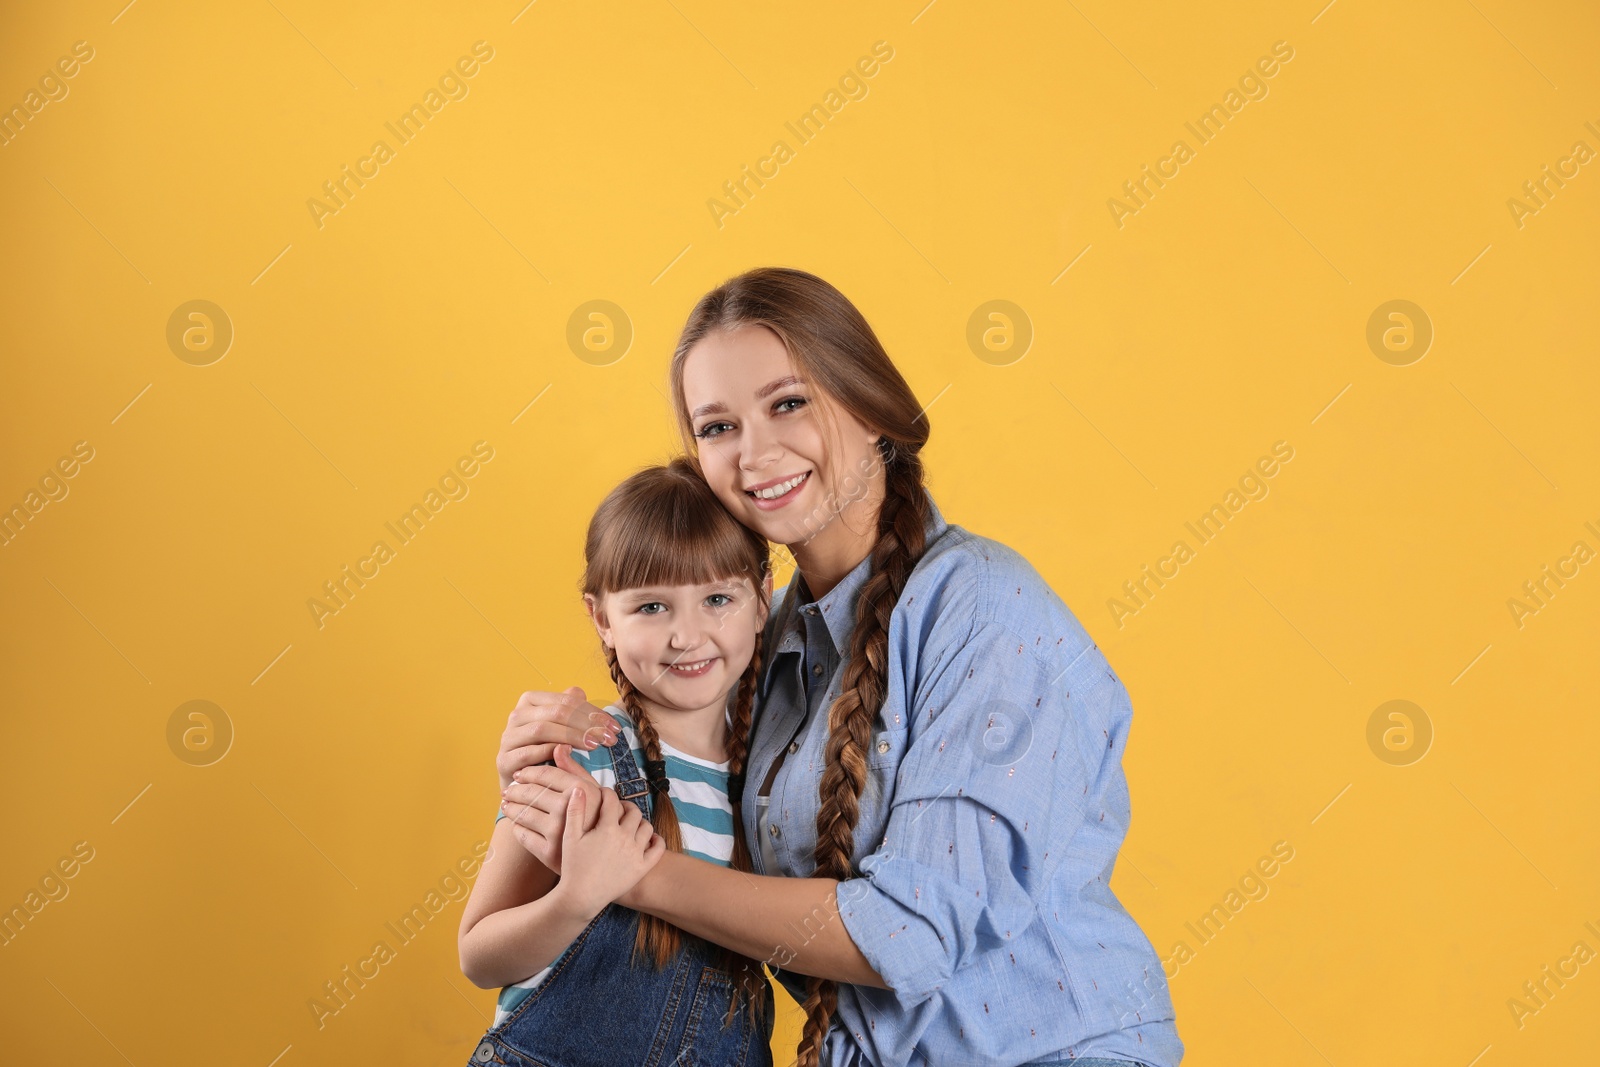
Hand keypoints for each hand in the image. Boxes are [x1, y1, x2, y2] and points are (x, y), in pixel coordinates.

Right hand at [498, 686, 618, 791]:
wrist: (523, 781)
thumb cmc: (546, 750)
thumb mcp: (561, 726)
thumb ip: (569, 708)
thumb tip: (579, 693)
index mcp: (531, 701)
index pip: (566, 700)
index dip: (593, 712)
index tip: (614, 727)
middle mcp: (517, 716)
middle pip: (556, 713)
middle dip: (587, 724)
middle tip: (608, 737)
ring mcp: (508, 738)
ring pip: (542, 729)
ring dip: (572, 736)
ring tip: (594, 745)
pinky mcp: (504, 760)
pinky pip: (528, 752)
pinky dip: (550, 752)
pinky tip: (569, 755)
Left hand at [502, 744, 604, 874]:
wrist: (604, 860)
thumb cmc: (597, 820)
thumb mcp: (593, 792)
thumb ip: (573, 770)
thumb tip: (558, 747)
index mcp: (581, 791)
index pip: (546, 774)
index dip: (529, 772)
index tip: (519, 774)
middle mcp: (568, 810)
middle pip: (531, 793)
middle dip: (515, 790)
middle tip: (508, 791)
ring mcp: (557, 832)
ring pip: (522, 813)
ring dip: (511, 808)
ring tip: (507, 806)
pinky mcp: (548, 853)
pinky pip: (522, 835)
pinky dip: (517, 828)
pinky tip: (517, 824)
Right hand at [551, 783, 663, 917]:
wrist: (581, 897)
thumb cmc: (573, 867)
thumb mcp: (570, 837)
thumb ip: (574, 810)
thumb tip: (579, 787)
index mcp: (607, 828)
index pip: (612, 801)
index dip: (607, 793)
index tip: (603, 794)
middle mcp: (625, 838)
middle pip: (633, 812)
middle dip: (625, 806)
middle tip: (618, 809)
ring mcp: (636, 853)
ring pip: (647, 827)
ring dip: (639, 822)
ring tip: (630, 823)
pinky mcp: (642, 867)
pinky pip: (658, 848)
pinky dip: (656, 840)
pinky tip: (648, 838)